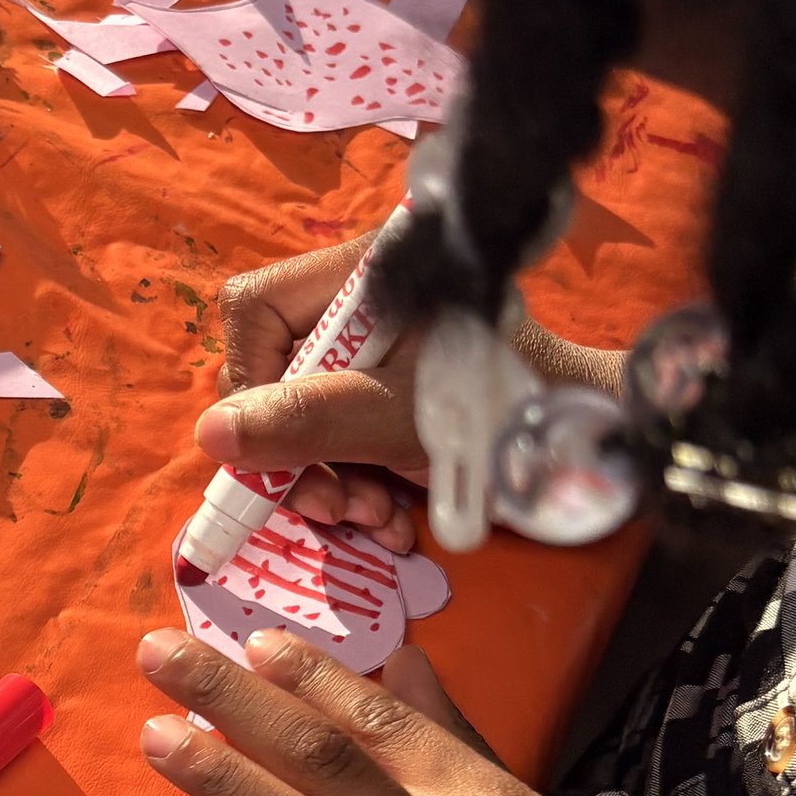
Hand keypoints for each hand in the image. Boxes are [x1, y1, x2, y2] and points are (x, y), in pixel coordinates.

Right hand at [202, 239, 629, 558]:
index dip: (249, 386)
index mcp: (358, 276)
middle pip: (272, 370)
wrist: (586, 437)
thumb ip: (304, 423)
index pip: (254, 310)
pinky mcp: (390, 387)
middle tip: (332, 507)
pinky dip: (352, 480)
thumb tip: (209, 434)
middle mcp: (357, 301)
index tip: (275, 453)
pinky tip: (386, 515)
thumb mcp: (396, 419)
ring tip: (370, 519)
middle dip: (292, 452)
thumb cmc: (501, 407)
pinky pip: (339, 432)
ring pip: (300, 411)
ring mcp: (373, 346)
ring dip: (324, 480)